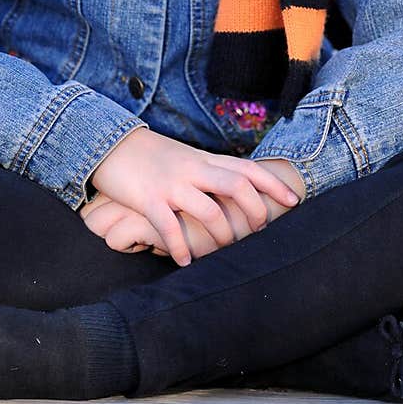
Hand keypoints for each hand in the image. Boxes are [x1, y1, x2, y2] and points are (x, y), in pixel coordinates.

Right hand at [86, 127, 301, 267]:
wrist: (109, 142)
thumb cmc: (150, 155)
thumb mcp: (185, 157)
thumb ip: (208, 170)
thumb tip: (235, 188)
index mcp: (203, 159)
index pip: (246, 169)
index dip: (273, 185)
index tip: (293, 202)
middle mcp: (192, 169)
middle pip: (237, 186)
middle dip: (254, 211)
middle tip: (258, 231)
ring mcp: (171, 184)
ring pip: (208, 211)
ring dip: (220, 236)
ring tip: (221, 250)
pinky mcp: (148, 199)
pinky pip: (169, 227)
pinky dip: (180, 248)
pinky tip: (184, 261)